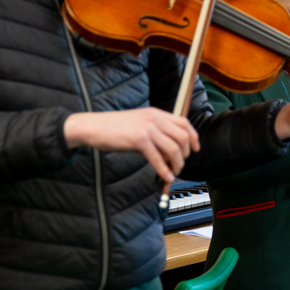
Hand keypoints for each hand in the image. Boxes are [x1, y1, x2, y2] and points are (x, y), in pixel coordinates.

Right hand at [63, 108, 199, 183]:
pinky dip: (164, 170)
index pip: (184, 122)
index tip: (195, 149)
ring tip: (173, 172)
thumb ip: (156, 131)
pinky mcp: (138, 140)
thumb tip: (170, 150)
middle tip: (180, 164)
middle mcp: (155, 118)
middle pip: (182, 137)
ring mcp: (147, 128)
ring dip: (177, 164)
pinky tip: (166, 176)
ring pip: (173, 149)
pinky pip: (157, 158)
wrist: (93, 126)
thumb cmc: (114, 128)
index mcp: (156, 113)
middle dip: (186, 154)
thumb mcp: (139, 123)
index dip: (193, 137)